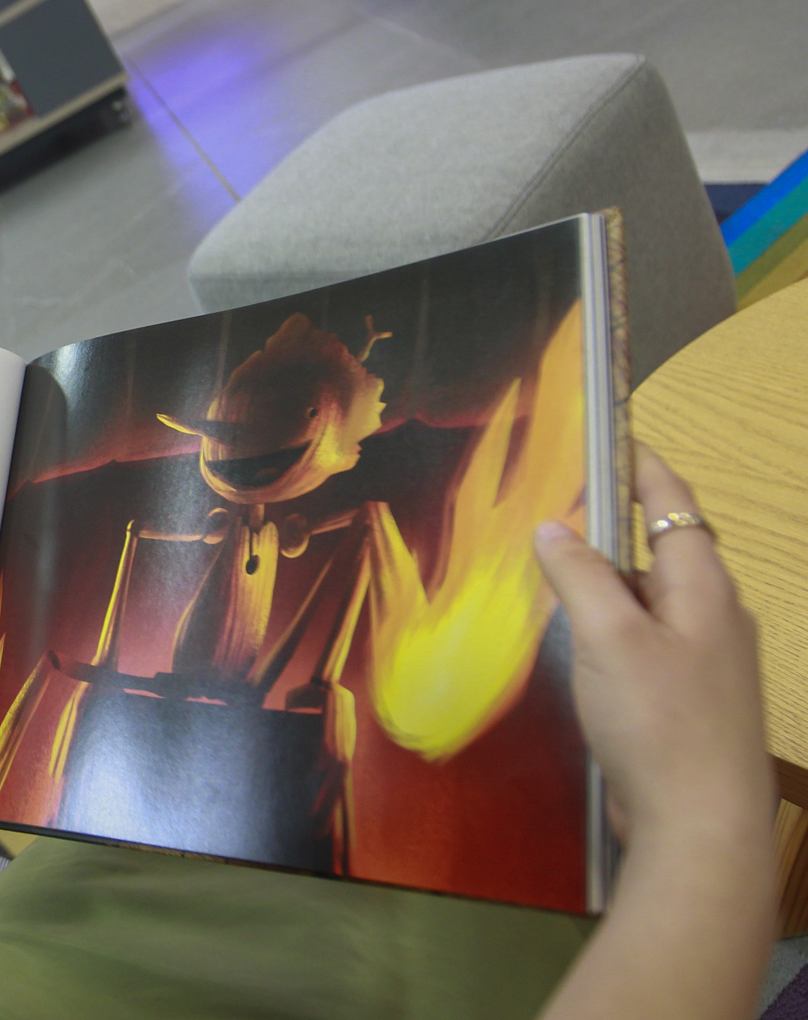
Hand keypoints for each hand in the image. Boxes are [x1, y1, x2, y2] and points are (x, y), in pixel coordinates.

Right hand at [533, 445, 776, 1019]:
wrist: (700, 824)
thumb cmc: (659, 719)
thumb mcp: (609, 637)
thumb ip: (579, 576)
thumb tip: (552, 527)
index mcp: (704, 588)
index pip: (676, 507)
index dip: (645, 469)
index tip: (611, 439)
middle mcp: (714, 617)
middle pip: (662, 552)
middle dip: (613, 527)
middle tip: (554, 506)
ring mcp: (704, 663)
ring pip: (649, 601)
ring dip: (605, 583)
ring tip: (549, 570)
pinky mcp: (686, 703)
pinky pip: (644, 643)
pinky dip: (609, 628)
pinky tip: (573, 644)